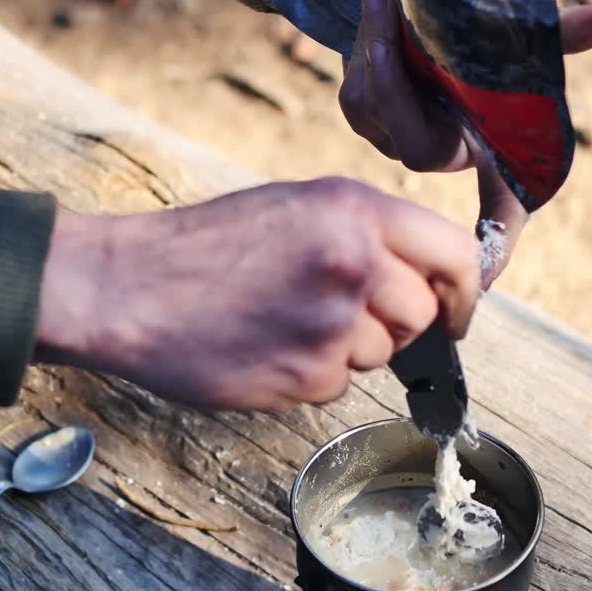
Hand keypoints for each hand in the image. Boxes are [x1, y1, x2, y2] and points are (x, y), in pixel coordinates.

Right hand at [34, 178, 479, 410]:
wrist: (128, 288)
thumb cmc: (204, 245)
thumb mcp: (295, 206)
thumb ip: (365, 232)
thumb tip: (426, 274)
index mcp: (355, 210)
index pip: (457, 254)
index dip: (463, 290)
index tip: (455, 311)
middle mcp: (355, 263)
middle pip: (422, 313)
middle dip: (394, 323)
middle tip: (338, 314)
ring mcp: (333, 324)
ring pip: (381, 353)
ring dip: (345, 348)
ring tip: (281, 321)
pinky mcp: (307, 376)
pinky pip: (337, 384)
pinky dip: (309, 374)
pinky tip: (263, 347)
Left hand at [340, 0, 591, 286]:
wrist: (426, 20)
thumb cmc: (481, 42)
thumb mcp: (524, 42)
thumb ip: (567, 33)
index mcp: (486, 150)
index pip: (501, 213)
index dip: (496, 249)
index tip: (486, 279)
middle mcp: (440, 152)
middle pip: (417, 149)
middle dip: (398, 90)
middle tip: (390, 30)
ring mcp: (395, 138)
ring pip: (378, 111)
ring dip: (381, 56)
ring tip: (389, 3)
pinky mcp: (362, 116)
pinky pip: (358, 95)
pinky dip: (365, 55)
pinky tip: (379, 26)